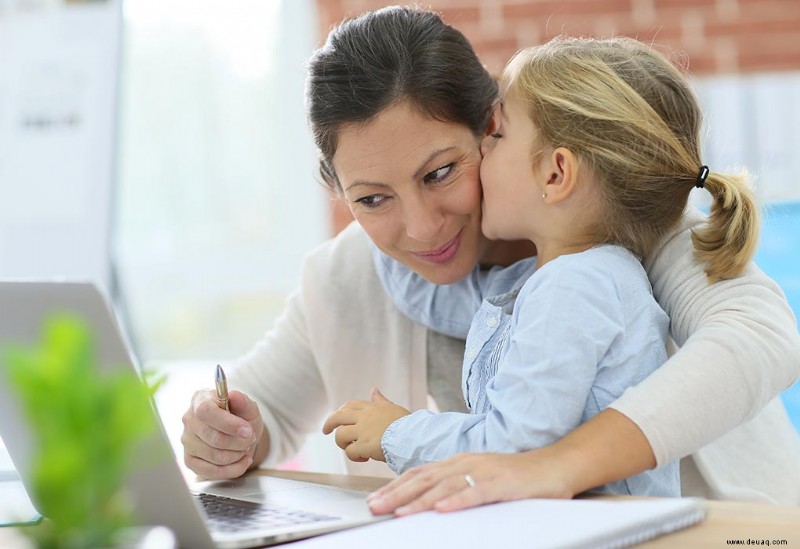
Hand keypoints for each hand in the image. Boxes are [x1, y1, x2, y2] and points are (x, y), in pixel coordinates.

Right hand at [181, 389, 263, 479]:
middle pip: (213, 438)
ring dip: (238, 454)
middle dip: (239, 442)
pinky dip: (234, 469)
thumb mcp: (248, 407)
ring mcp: (187, 441)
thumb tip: (234, 395)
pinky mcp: (190, 460)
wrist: (239, 434)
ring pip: (216, 457)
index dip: (228, 424)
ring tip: (245, 447)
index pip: (206, 412)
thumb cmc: (240, 417)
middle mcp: (189, 420)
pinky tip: (243, 460)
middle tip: (250, 438)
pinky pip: (212, 472)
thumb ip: (243, 402)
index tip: (248, 430)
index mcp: (200, 399)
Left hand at [322, 388, 409, 462]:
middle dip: (329, 424)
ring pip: (340, 436)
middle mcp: (364, 417)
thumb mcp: (392, 408)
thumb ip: (380, 401)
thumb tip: (374, 389)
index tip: (337, 418)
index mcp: (372, 408)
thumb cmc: (408, 425)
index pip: (350, 405)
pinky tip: (365, 458)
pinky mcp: (364, 445)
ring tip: (353, 450)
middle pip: (338, 417)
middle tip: (326, 431)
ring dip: (344, 444)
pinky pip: (350, 452)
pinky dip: (354, 457)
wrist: (414, 436)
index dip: (341, 411)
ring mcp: (363, 431)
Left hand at [366, 449, 574, 515]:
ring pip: (445, 486)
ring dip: (419, 500)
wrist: (555, 465)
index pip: (420, 474)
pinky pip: (476, 493)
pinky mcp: (503, 484)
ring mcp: (484, 472)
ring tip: (399, 512)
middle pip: (425, 479)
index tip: (375, 500)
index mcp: (459, 461)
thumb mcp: (479, 477)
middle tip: (375, 507)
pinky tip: (442, 510)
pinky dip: (458, 501)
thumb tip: (428, 501)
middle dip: (397, 494)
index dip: (395, 486)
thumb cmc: (517, 476)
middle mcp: (467, 463)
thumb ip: (455, 485)